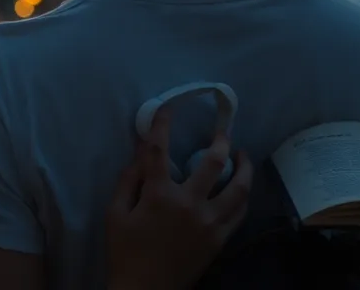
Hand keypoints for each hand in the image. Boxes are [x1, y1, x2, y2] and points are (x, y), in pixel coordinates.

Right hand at [105, 106, 252, 289]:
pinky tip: (242, 189)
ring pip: (238, 190)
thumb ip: (128, 181)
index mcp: (159, 195)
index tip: (167, 107)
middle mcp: (189, 203)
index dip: (162, 124)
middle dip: (220, 142)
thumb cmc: (125, 252)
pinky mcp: (219, 240)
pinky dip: (243, 198)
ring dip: (243, 169)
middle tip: (224, 131)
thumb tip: (139, 154)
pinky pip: (239, 214)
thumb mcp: (115, 213)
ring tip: (243, 156)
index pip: (159, 150)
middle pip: (212, 163)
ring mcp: (209, 223)